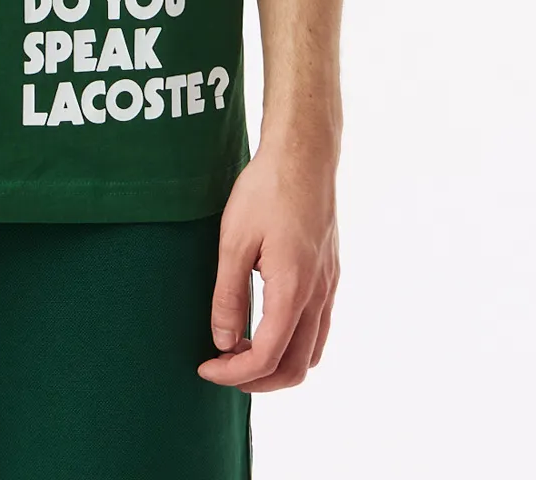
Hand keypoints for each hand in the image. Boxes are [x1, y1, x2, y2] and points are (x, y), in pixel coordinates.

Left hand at [196, 139, 339, 393]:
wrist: (304, 154)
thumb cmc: (266, 190)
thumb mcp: (234, 240)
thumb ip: (228, 296)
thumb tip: (223, 342)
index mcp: (293, 290)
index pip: (268, 357)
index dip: (234, 374)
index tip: (205, 368)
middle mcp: (318, 296)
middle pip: (296, 368)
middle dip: (257, 381)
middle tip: (222, 368)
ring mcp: (329, 287)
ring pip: (312, 352)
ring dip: (278, 365)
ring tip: (241, 351)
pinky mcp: (330, 275)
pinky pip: (318, 329)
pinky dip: (293, 344)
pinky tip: (265, 325)